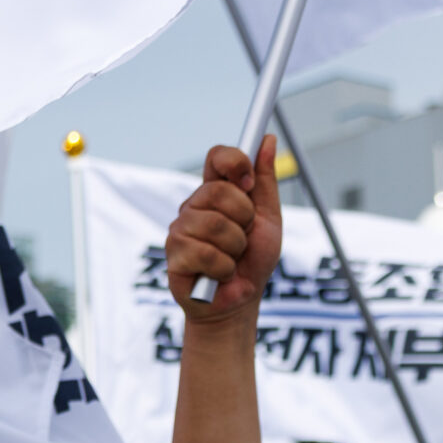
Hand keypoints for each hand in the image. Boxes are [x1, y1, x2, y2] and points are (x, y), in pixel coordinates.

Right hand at [165, 137, 282, 322]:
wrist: (238, 301)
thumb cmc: (252, 262)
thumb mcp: (268, 218)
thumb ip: (266, 181)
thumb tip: (269, 141)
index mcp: (216, 193)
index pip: (217, 157)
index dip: (234, 162)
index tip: (249, 182)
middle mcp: (194, 206)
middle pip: (217, 190)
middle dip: (242, 218)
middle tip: (244, 237)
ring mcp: (180, 229)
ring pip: (214, 224)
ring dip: (235, 247)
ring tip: (232, 259)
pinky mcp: (174, 254)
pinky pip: (205, 252)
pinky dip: (223, 268)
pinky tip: (220, 274)